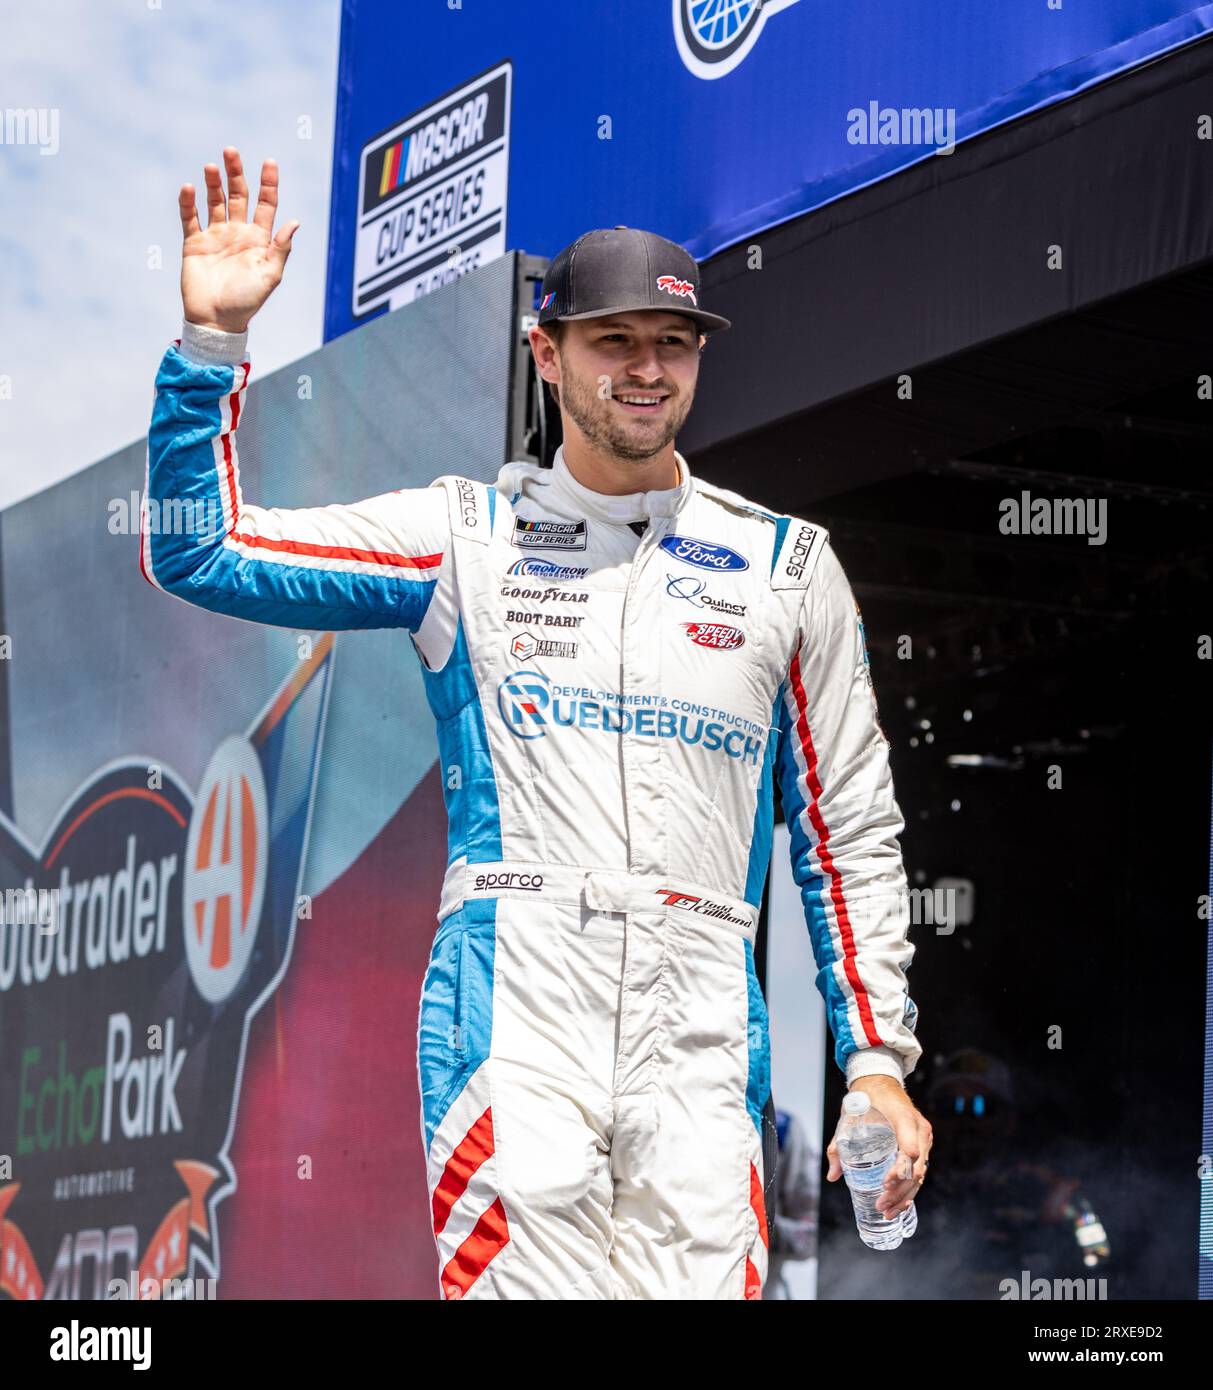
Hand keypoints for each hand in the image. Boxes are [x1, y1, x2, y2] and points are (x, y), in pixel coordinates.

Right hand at [179, 147, 297, 333]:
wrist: (216, 320)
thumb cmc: (246, 302)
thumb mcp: (270, 276)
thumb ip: (281, 248)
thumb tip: (294, 222)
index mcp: (259, 240)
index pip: (266, 204)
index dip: (268, 183)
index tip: (269, 162)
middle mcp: (238, 233)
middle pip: (238, 195)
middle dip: (236, 173)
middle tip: (231, 151)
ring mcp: (215, 236)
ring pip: (214, 201)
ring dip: (213, 183)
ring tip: (211, 167)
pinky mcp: (194, 243)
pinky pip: (190, 217)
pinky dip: (188, 202)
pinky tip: (188, 187)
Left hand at [826, 1074, 932, 1220]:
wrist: (881, 1080)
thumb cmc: (866, 1096)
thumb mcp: (850, 1115)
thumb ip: (839, 1144)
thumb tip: (833, 1175)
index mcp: (903, 1118)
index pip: (909, 1149)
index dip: (899, 1170)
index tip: (885, 1185)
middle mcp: (919, 1129)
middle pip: (916, 1167)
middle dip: (900, 1191)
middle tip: (882, 1205)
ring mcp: (923, 1137)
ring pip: (921, 1173)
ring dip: (906, 1195)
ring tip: (888, 1211)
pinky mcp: (922, 1144)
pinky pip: (921, 1169)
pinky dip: (912, 1188)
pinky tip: (900, 1203)